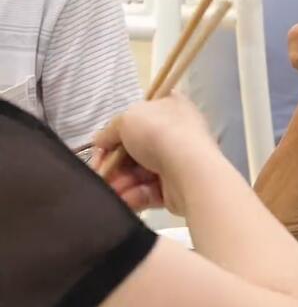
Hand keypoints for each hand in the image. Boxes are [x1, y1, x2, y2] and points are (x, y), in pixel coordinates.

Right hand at [93, 94, 217, 214]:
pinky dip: (133, 196)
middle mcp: (176, 133)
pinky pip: (148, 191)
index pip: (139, 117)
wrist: (189, 168)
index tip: (101, 145)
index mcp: (170, 107)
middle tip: (101, 173)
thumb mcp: (126, 119)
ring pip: (139, 173)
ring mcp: (178, 161)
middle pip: (135, 149)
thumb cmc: (159, 133)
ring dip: (120, 182)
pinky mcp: (176, 188)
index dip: (117, 131)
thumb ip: (110, 129)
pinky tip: (123, 198)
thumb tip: (101, 140)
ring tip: (111, 188)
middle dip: (114, 163)